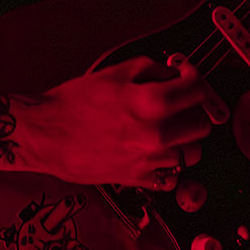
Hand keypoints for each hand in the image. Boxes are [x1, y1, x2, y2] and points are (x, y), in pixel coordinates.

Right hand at [34, 57, 212, 188]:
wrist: (47, 135)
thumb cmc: (76, 102)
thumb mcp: (116, 71)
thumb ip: (153, 70)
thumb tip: (175, 74)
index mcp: (151, 103)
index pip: (198, 90)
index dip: (195, 77)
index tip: (186, 76)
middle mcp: (156, 135)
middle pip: (202, 125)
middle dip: (195, 109)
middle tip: (181, 102)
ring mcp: (150, 162)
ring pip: (192, 153)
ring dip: (185, 138)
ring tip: (168, 127)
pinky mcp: (140, 180)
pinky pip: (173, 176)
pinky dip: (170, 164)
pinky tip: (156, 150)